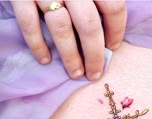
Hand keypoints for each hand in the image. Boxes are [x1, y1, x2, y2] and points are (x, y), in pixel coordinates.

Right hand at [11, 0, 126, 79]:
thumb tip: (110, 25)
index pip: (113, 6)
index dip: (116, 31)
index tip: (113, 47)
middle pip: (89, 25)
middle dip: (94, 55)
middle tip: (94, 73)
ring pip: (61, 29)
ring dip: (70, 57)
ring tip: (75, 73)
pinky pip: (29, 23)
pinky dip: (37, 44)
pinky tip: (45, 60)